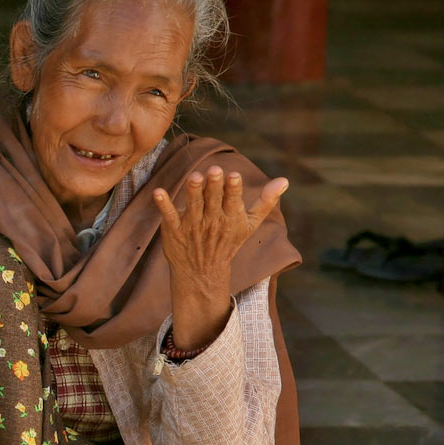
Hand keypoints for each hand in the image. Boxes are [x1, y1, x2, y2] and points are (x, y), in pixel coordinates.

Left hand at [152, 166, 288, 351]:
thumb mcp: (249, 225)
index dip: (232, 189)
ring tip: (194, 177)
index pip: (233, 201)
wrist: (202, 274)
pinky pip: (168, 216)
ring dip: (193, 192)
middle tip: (215, 171)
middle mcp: (212, 222)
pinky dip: (163, 205)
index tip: (233, 176)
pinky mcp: (174, 229)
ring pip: (193, 206)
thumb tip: (284, 180)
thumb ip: (265, 202)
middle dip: (214, 186)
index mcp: (231, 219)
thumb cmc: (228, 242)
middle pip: (213, 201)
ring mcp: (192, 226)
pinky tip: (158, 192)